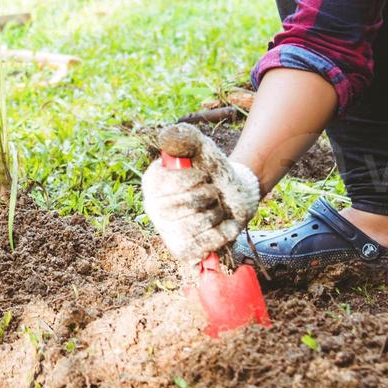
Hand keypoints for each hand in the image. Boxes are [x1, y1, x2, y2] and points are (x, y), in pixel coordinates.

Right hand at [141, 123, 260, 264]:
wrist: (235, 195)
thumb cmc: (215, 171)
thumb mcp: (203, 148)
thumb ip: (186, 138)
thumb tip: (167, 137)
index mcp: (152, 181)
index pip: (168, 183)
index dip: (192, 179)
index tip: (203, 175)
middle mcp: (154, 207)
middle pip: (184, 204)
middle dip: (208, 195)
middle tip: (212, 192)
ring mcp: (167, 231)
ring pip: (196, 224)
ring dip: (216, 213)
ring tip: (216, 208)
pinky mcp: (182, 251)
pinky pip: (203, 245)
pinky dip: (221, 233)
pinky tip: (223, 225)